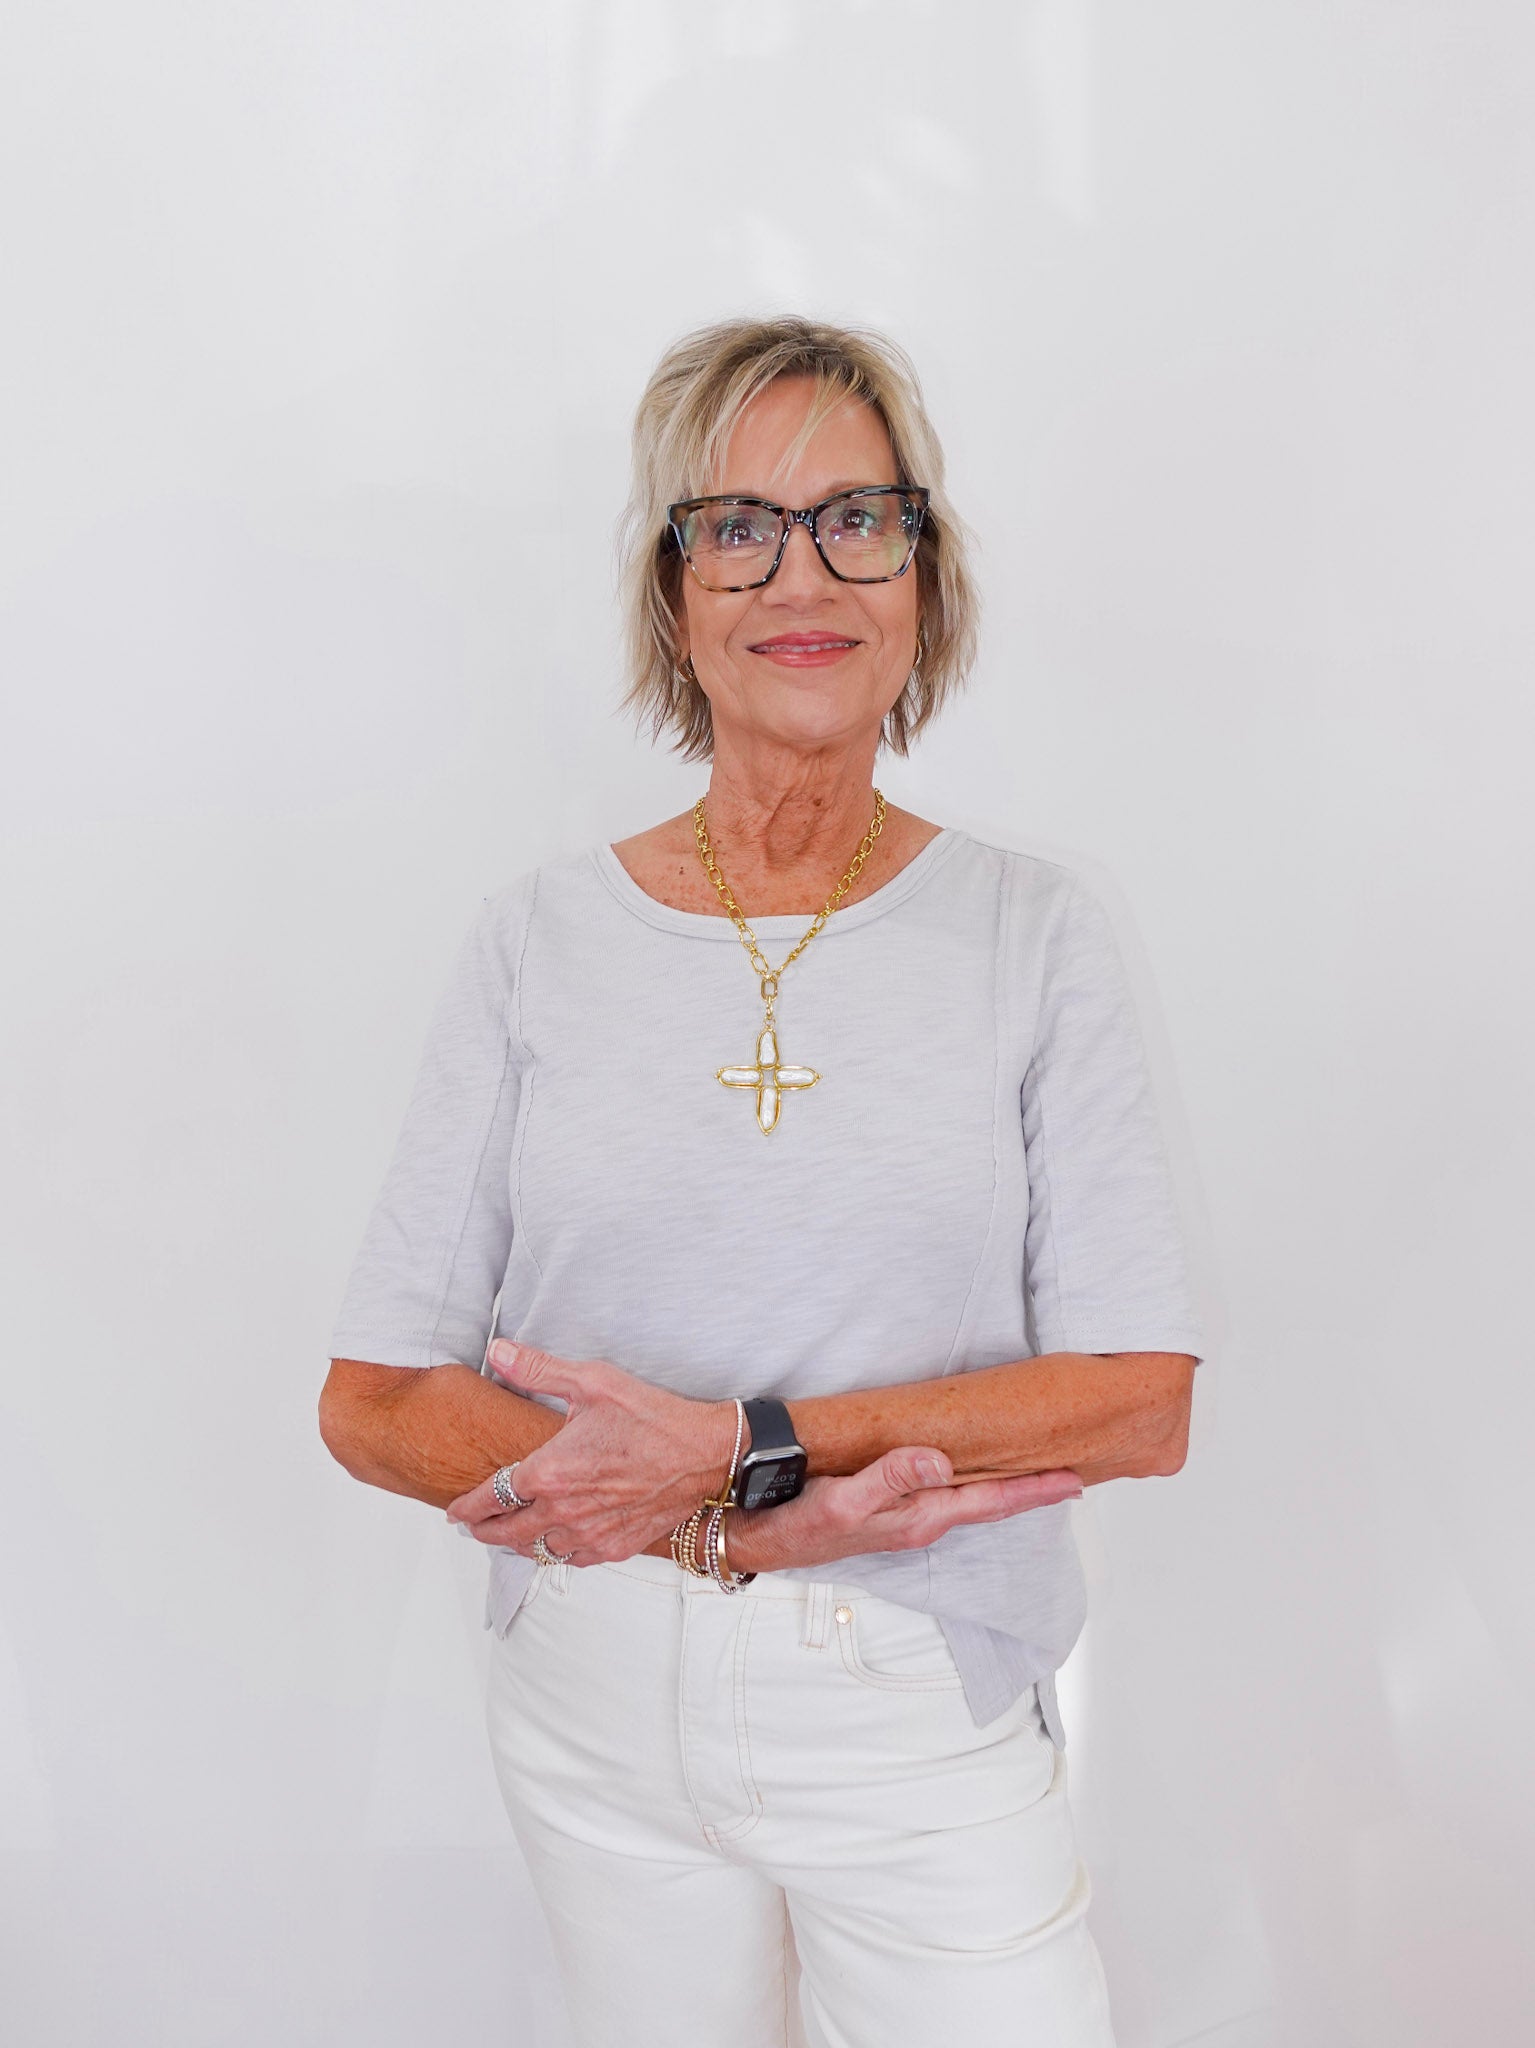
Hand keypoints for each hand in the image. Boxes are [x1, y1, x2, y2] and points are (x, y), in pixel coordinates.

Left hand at [444, 1341, 736, 1564]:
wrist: (703, 1454)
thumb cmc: (652, 1417)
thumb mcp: (591, 1382)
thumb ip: (537, 1368)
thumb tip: (497, 1352)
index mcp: (549, 1472)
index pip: (490, 1498)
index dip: (467, 1508)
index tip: (455, 1512)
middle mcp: (563, 1511)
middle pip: (505, 1534)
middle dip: (483, 1531)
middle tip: (473, 1527)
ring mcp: (589, 1534)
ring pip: (536, 1551)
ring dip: (517, 1544)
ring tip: (510, 1535)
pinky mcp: (614, 1547)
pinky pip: (571, 1559)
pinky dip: (555, 1552)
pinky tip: (554, 1542)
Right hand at [729, 1447, 1081, 1574]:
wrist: (760, 1537)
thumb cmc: (798, 1523)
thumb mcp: (844, 1500)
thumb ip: (893, 1478)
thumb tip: (940, 1462)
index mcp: (918, 1520)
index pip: (989, 1502)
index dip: (1034, 1490)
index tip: (1074, 1481)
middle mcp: (919, 1523)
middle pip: (988, 1503)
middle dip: (1030, 1489)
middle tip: (1071, 1473)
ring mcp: (905, 1520)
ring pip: (967, 1499)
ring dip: (1002, 1487)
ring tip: (1034, 1469)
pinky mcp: (888, 1511)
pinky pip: (941, 1495)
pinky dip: (967, 1483)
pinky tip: (970, 1471)